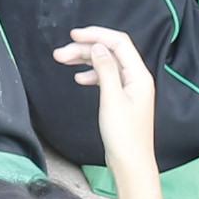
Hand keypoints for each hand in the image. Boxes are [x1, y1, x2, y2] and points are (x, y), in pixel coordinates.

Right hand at [57, 25, 160, 182]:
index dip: (96, 35)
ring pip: (106, 64)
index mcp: (139, 75)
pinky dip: (91, 74)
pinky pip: (106, 77)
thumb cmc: (124, 135)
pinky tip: (79, 78)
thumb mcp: (111, 99)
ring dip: (85, 60)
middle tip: (59, 54)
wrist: (130, 163)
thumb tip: (98, 47)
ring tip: (62, 61)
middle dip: (85, 49)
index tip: (73, 35)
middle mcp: (136, 78)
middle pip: (110, 52)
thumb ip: (105, 70)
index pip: (119, 43)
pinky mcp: (122, 99)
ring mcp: (130, 88)